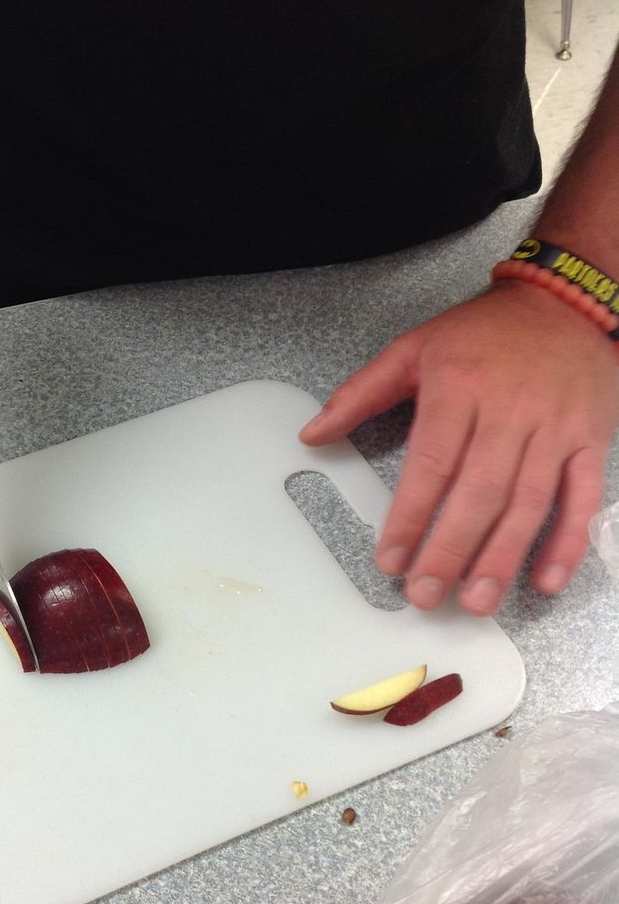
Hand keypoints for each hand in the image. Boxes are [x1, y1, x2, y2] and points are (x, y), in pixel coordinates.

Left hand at [299, 280, 618, 613]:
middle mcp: (510, 411)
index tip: (390, 560)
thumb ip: (359, 394)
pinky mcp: (591, 440)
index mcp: (459, 388)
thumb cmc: (483, 331)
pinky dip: (567, 542)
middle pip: (479, 493)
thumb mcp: (413, 347)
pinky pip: (582, 498)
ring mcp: (554, 428)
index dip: (409, 517)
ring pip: (528, 502)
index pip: (431, 464)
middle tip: (427, 594)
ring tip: (476, 601)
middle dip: (450, 551)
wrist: (566, 301)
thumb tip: (312, 434)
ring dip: (502, 558)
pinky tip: (544, 581)